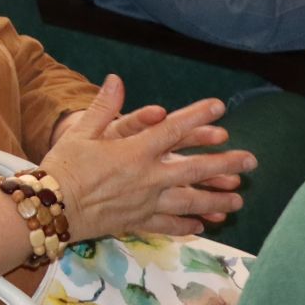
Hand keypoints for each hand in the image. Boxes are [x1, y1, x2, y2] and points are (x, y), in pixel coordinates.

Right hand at [48, 97, 243, 213]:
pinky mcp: (138, 221)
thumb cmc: (64, 166)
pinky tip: (202, 225)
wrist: (53, 208)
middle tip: (252, 161)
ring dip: (216, 199)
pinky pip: (169, 224)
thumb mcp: (80, 132)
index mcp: (134, 151)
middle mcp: (147, 177)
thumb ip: (103, 107)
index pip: (173, 130)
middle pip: (194, 169)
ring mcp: (146, 202)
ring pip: (189, 201)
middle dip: (225, 164)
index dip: (197, 115)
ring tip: (238, 200)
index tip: (220, 106)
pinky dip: (188, 224)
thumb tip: (115, 80)